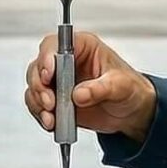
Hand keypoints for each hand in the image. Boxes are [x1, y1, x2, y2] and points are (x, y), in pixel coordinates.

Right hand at [25, 29, 157, 142]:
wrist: (132, 113)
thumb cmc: (130, 89)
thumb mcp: (121, 85)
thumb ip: (100, 89)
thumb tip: (79, 94)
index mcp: (82, 47)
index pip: (55, 45)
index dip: (47, 57)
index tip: (48, 74)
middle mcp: (66, 62)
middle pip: (38, 66)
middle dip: (39, 86)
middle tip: (50, 102)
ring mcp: (59, 82)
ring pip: (34, 87)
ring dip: (38, 103)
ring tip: (51, 118)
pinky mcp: (56, 101)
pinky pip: (38, 105)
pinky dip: (41, 115)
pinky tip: (52, 123)